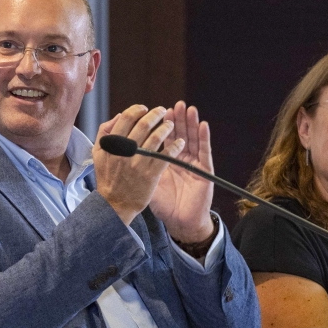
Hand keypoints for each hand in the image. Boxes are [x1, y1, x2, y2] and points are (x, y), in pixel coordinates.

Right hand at [92, 104, 180, 224]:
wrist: (115, 204)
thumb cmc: (107, 178)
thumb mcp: (98, 153)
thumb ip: (104, 132)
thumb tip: (119, 115)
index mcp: (112, 143)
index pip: (127, 118)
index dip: (138, 110)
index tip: (145, 109)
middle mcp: (125, 151)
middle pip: (144, 124)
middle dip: (156, 114)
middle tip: (163, 111)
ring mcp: (139, 162)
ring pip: (157, 137)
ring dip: (166, 127)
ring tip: (171, 124)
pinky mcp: (151, 174)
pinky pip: (166, 155)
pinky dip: (175, 147)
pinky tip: (179, 143)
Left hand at [148, 101, 215, 242]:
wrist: (180, 222)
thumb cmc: (163, 205)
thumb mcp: (147, 184)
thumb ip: (137, 167)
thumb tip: (122, 150)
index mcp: (166, 161)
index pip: (163, 138)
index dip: (160, 124)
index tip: (155, 111)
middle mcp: (180, 159)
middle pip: (179, 134)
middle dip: (176, 119)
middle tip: (174, 105)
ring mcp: (193, 164)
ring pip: (192, 138)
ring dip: (190, 123)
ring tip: (188, 109)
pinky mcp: (205, 171)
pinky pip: (205, 152)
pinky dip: (204, 138)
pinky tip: (202, 126)